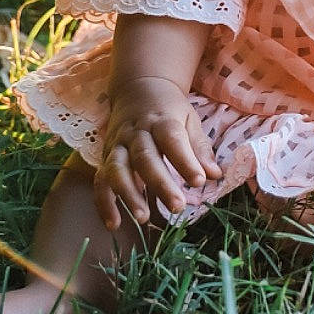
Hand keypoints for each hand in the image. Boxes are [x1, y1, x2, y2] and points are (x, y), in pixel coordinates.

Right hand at [95, 77, 220, 230]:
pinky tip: (114, 224)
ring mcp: (118, 145)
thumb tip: (214, 175)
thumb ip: (199, 148)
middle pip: (145, 157)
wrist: (137, 89)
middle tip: (177, 207)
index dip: (185, 161)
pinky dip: (104, 203)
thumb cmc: (168, 111)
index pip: (172, 139)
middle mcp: (136, 133)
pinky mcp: (105, 157)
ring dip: (129, 194)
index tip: (199, 181)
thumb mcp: (188, 120)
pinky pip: (100, 181)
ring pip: (118, 169)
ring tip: (143, 218)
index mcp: (161, 121)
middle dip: (160, 183)